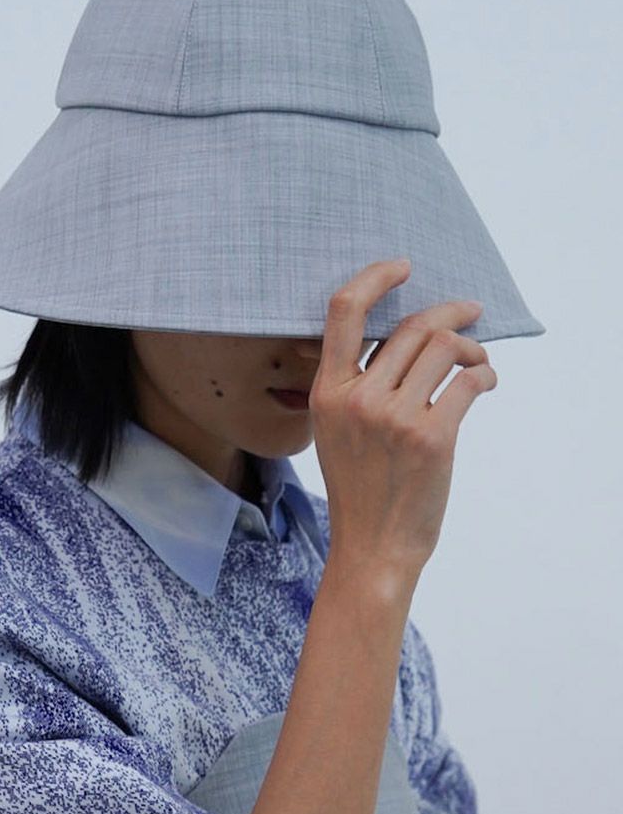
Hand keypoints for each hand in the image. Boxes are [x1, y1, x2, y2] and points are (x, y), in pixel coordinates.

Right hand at [309, 258, 496, 581]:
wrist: (372, 545)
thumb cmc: (358, 486)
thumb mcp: (334, 429)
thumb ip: (353, 384)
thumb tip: (401, 340)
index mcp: (328, 391)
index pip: (344, 311)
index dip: (375, 278)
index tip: (403, 267)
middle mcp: (358, 397)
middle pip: (414, 327)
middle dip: (452, 313)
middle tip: (472, 311)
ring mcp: (394, 417)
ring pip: (446, 348)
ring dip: (474, 348)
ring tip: (480, 361)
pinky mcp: (432, 438)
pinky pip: (469, 383)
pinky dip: (486, 376)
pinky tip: (486, 383)